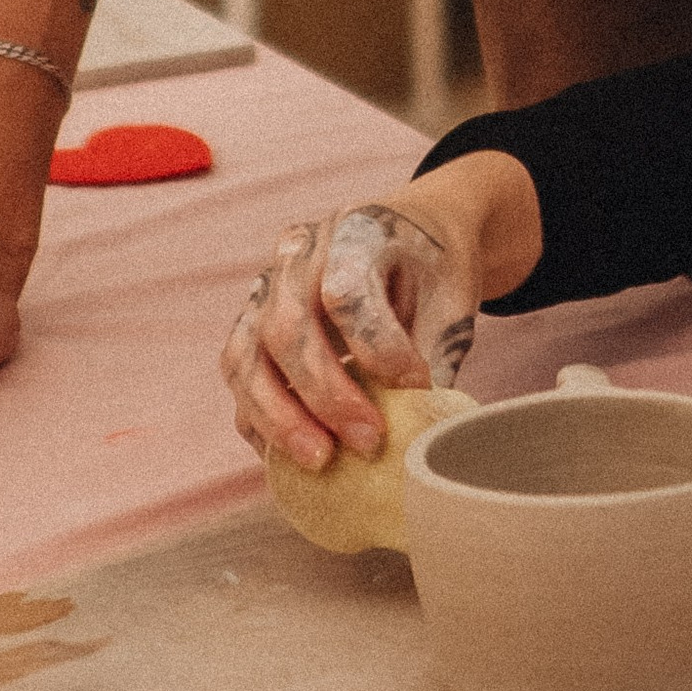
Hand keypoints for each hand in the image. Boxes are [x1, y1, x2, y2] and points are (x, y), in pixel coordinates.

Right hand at [221, 193, 481, 473]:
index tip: (418, 386)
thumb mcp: (451, 298)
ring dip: (280, 418)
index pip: (346, 291)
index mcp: (354, 230)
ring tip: (321, 460)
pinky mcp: (251, 329)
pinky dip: (260, 422)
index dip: (380, 349)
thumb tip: (423, 435)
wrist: (414, 238)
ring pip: (245, 357)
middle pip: (285, 326)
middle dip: (325, 395)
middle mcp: (298, 255)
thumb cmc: (432, 271)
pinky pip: (240, 382)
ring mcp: (265, 291)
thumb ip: (435, 355)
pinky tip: (295, 456)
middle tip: (368, 440)